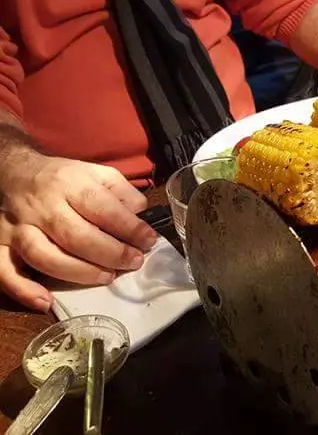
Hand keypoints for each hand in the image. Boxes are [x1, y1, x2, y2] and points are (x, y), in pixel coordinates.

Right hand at [0, 155, 156, 310]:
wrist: (14, 171)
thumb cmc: (64, 179)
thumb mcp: (97, 173)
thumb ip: (121, 192)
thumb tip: (139, 213)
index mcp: (69, 184)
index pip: (102, 208)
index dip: (129, 228)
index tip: (148, 241)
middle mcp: (41, 206)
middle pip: (75, 235)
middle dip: (110, 253)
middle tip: (133, 262)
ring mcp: (17, 227)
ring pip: (43, 255)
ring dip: (78, 272)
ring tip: (106, 277)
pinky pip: (4, 271)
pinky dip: (23, 290)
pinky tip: (46, 302)